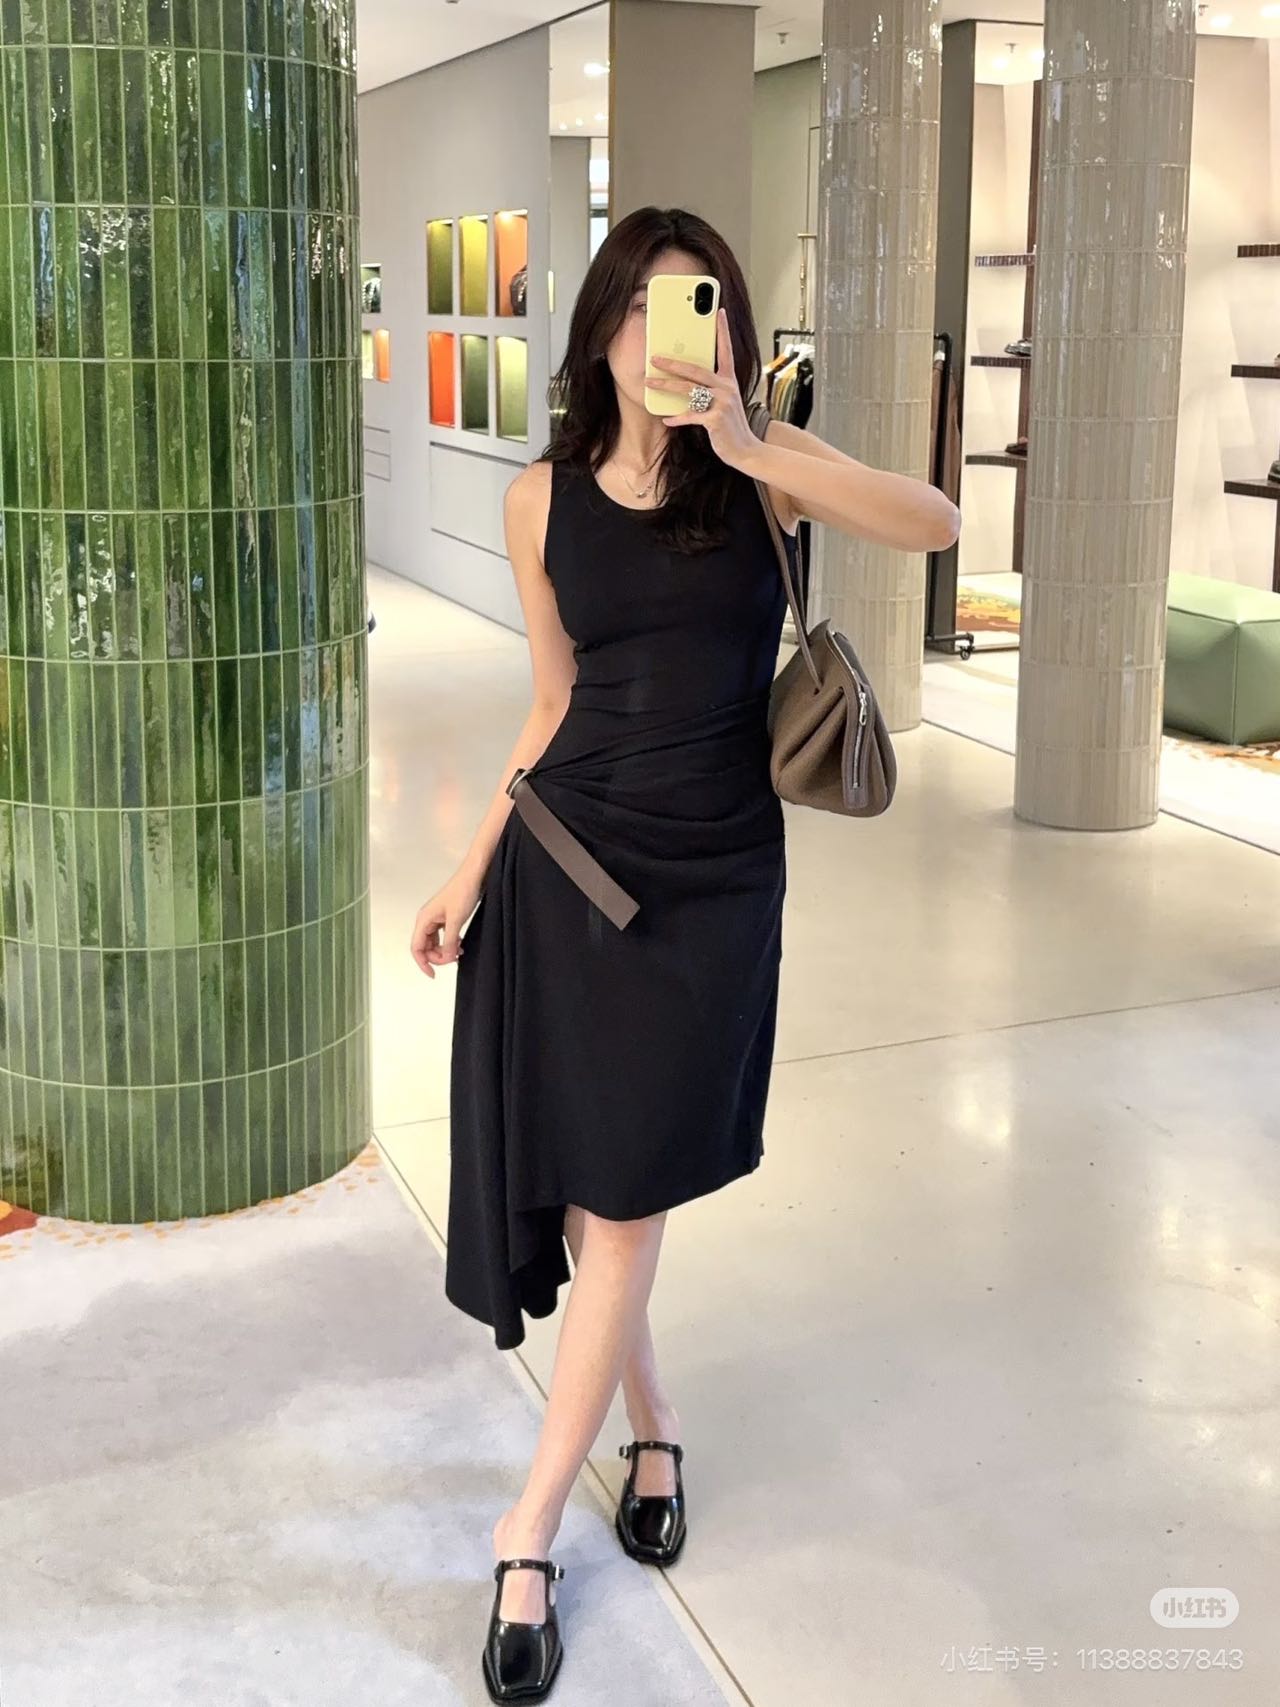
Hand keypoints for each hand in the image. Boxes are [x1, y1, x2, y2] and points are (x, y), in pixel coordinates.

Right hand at [410, 870, 483, 978]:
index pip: (416, 948)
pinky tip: (460, 944)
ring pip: (435, 942)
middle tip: (453, 959)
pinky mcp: (446, 917)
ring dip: (445, 950)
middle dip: (438, 956)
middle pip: (425, 947)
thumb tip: (446, 958)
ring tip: (459, 952)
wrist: (474, 876)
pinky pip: (443, 936)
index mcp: (424, 919)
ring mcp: (436, 918)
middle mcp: (427, 919)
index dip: (423, 963)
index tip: (433, 974)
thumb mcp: (456, 921)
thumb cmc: (463, 891)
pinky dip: (450, 943)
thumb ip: (449, 942)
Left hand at [649, 307, 756, 469]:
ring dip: (666, 386)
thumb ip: (710, 390)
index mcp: (729, 380)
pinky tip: (666, 419)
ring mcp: (721, 403)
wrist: (746, 450)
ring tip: (649, 383)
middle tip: (654, 358)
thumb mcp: (724, 403)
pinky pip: (690, 415)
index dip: (722, 331)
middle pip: (695, 369)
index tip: (719, 312)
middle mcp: (726, 388)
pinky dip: (677, 418)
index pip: (726, 350)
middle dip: (672, 363)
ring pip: (688, 390)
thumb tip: (685, 384)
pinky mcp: (715, 419)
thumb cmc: (730, 426)